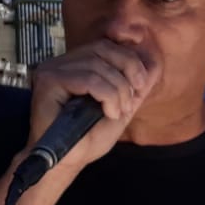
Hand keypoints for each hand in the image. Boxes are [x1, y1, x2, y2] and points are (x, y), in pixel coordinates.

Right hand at [25, 39, 159, 173]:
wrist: (70, 160)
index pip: (107, 45)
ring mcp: (52, 69)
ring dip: (118, 91)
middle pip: (103, 48)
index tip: (141, 84)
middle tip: (131, 101)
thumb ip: (136, 85)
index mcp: (77, 64)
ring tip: (118, 112)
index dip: (130, 59)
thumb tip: (155, 62)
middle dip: (128, 72)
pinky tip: (109, 113)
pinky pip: (88, 78)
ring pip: (98, 65)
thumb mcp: (122, 106)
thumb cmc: (90, 136)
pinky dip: (107, 96)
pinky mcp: (48, 81)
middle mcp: (62, 62)